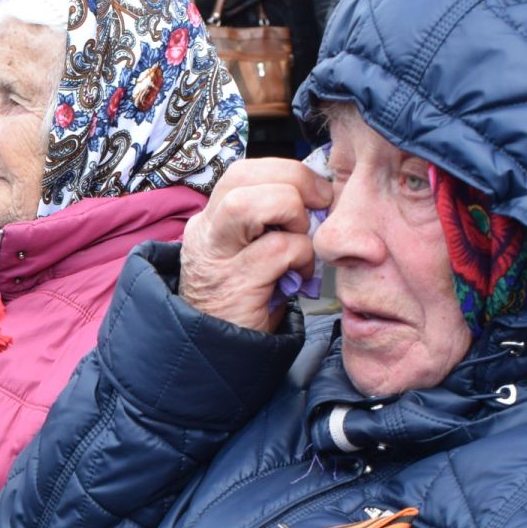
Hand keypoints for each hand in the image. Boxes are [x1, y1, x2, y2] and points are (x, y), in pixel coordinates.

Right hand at [179, 158, 332, 331]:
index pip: (244, 171)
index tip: (315, 193)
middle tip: (319, 206)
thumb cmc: (245, 302)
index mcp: (210, 220)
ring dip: (292, 214)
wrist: (216, 356)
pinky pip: (280, 249)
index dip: (287, 172)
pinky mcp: (234, 283)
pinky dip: (302, 257)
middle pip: (244, 175)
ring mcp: (216, 257)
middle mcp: (206, 232)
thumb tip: (320, 198)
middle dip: (294, 182)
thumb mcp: (250, 253)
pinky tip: (299, 277)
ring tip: (300, 239)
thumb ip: (272, 224)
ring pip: (253, 202)